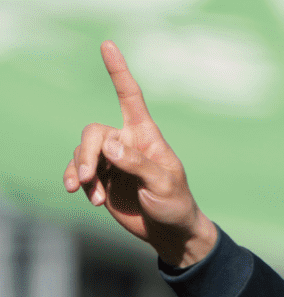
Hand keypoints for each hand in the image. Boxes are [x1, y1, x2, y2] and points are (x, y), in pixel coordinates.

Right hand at [62, 41, 216, 269]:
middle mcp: (126, 142)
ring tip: (91, 195)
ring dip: (81, 171)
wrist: (169, 232)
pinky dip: (77, 181)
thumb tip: (110, 145)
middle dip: (86, 154)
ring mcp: (112, 160)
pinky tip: (85, 196)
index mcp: (146, 136)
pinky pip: (78, 170)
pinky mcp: (101, 177)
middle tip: (87, 179)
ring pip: (82, 151)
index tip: (107, 46)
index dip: (119, 72)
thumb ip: (138, 164)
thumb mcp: (163, 184)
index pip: (130, 97)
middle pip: (94, 133)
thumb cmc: (175, 204)